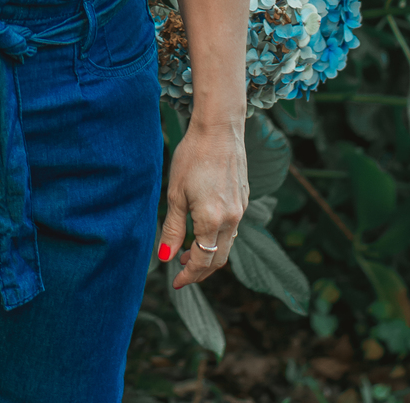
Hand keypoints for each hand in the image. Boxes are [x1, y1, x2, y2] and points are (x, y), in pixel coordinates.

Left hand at [157, 119, 247, 288]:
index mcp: (213, 221)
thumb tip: (165, 257)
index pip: (202, 261)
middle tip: (181, 270)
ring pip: (227, 243)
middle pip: (219, 259)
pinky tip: (203, 226)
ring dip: (209, 253)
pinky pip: (232, 227)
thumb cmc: (193, 157)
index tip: (176, 282)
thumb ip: (172, 228)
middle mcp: (232, 219)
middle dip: (200, 270)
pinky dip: (218, 236)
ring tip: (187, 250)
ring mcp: (241, 208)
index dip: (189, 275)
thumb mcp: (176, 194)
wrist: (219, 127)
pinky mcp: (244, 197)